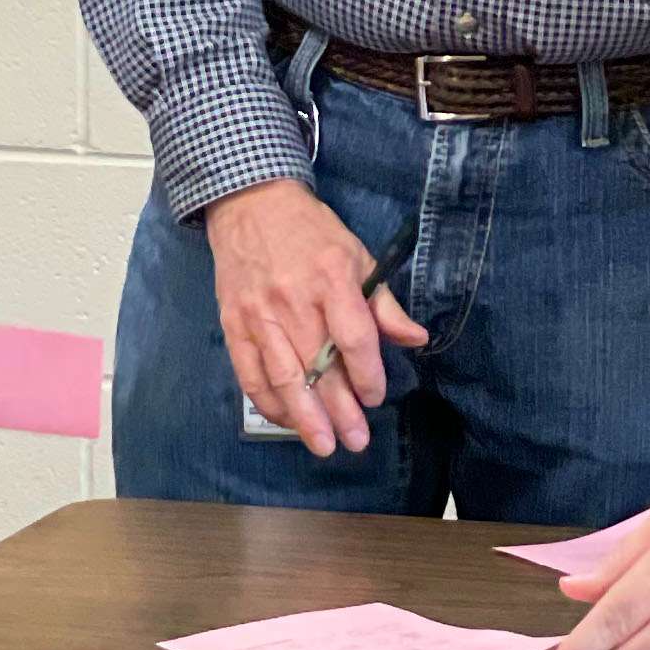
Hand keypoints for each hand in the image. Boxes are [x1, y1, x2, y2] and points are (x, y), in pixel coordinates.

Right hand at [205, 178, 426, 458]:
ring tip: (324, 444)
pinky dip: (269, 403)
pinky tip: (288, 422)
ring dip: (305, 417)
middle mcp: (293, 299)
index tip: (377, 397)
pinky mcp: (234, 324)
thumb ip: (383, 303)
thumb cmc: (311, 233)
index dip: (367, 374)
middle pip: (318, 366)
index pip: (353, 337)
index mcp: (331, 277)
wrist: (251, 205)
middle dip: (340, 410)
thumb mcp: (357, 254)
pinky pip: (250, 374)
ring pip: (283, 377)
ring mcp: (259, 314)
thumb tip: (416, 339)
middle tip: (356, 441)